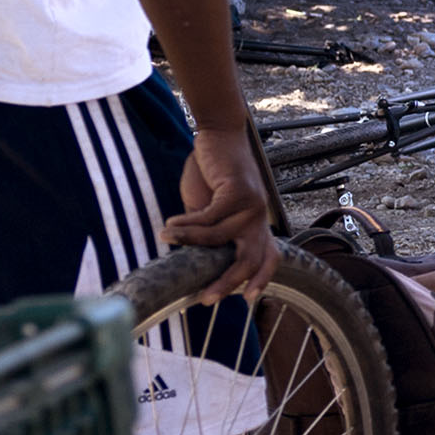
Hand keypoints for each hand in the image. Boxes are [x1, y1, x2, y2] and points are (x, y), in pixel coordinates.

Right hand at [167, 126, 278, 301]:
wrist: (219, 134)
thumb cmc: (213, 173)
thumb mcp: (211, 208)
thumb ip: (209, 231)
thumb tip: (193, 259)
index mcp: (256, 223)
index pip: (269, 257)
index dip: (261, 279)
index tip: (248, 300)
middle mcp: (259, 217)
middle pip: (249, 259)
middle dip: (228, 283)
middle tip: (205, 299)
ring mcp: (252, 206)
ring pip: (219, 239)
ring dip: (189, 242)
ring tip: (166, 237)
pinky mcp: (237, 193)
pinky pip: (208, 220)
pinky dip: (187, 226)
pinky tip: (171, 224)